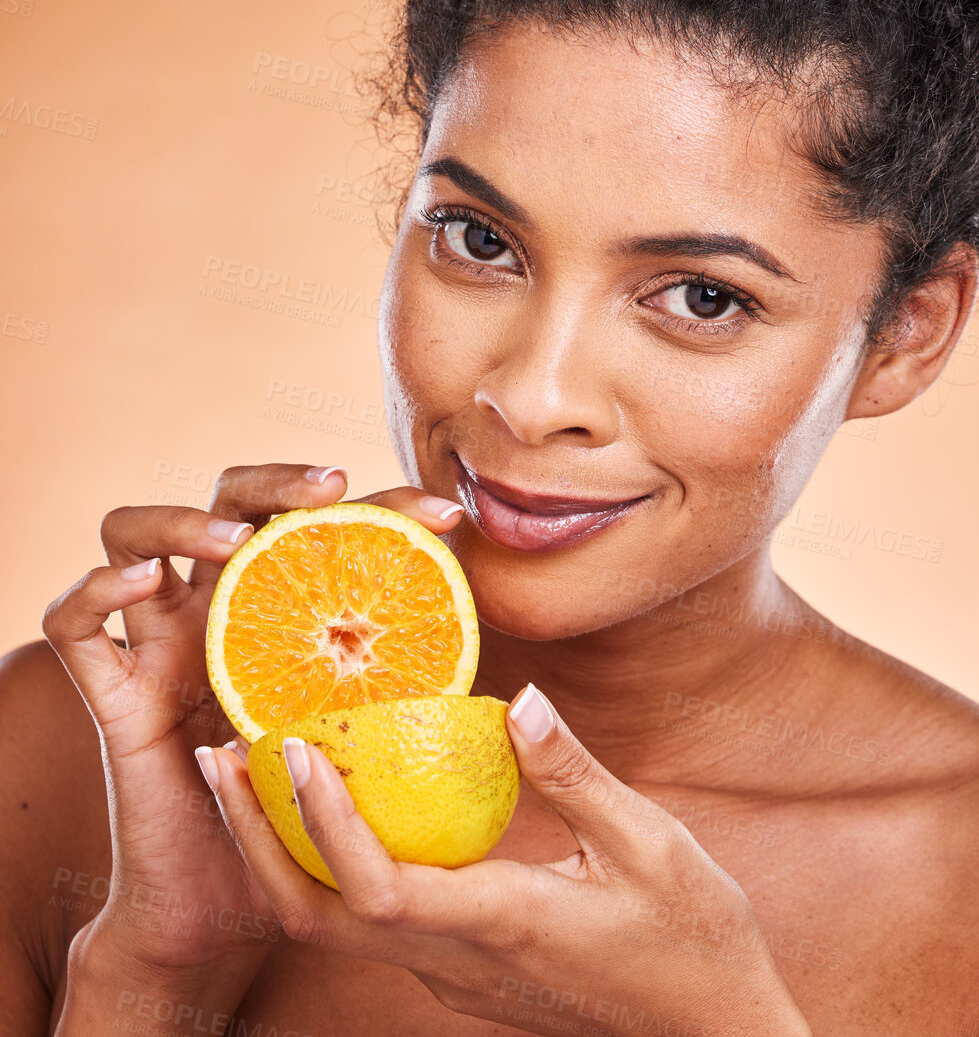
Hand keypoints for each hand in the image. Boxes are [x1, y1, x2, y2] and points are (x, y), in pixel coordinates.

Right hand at [41, 463, 464, 982]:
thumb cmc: (308, 805)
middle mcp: (215, 605)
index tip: (447, 515)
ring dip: (176, 520)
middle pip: (224, 497)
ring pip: (131, 532)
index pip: (323, 524)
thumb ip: (411, 681)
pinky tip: (143, 585)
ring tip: (228, 539)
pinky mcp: (111, 694)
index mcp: (281, 603)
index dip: (384, 506)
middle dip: (275, 481)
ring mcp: (156, 643)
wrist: (231, 899)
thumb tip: (505, 649)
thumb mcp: (370, 732)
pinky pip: (72, 625)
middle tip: (329, 493)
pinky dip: (96, 590)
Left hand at [204, 686, 811, 1036]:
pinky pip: (372, 921)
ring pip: (338, 924)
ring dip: (284, 852)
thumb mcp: (650, 843)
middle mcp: (457, 961)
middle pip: (322, 918)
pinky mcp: (463, 972)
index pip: (378, 889)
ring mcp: (454, 975)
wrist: (711, 1033)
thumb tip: (520, 701)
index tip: (292, 750)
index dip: (322, 824)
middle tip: (220, 758)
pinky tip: (338, 806)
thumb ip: (576, 774)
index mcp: (501, 925)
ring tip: (255, 773)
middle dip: (259, 840)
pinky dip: (332, 863)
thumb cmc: (694, 938)